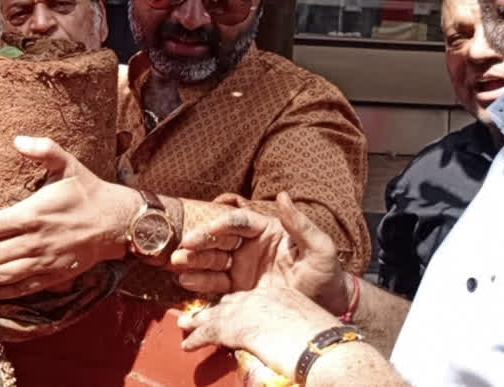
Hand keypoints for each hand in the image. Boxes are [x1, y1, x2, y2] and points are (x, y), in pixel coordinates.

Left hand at [0, 136, 136, 298]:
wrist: (118, 222)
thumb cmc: (88, 191)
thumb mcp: (68, 164)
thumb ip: (43, 149)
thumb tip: (17, 138)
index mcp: (31, 215)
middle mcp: (33, 242)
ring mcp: (43, 262)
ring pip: (1, 276)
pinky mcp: (53, 275)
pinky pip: (22, 287)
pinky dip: (0, 290)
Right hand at [171, 192, 348, 313]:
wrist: (326, 308)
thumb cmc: (326, 275)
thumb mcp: (319, 248)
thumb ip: (300, 224)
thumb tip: (284, 195)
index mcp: (267, 231)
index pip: (240, 222)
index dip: (224, 224)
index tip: (211, 228)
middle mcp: (250, 247)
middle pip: (220, 239)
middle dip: (201, 242)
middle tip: (184, 245)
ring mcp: (242, 268)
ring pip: (213, 260)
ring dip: (194, 260)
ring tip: (177, 262)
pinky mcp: (237, 289)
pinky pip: (215, 283)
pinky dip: (200, 282)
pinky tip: (185, 280)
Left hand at [178, 286, 341, 379]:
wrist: (328, 350)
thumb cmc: (327, 346)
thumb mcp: (309, 327)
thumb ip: (291, 327)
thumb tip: (286, 344)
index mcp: (281, 293)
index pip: (250, 297)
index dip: (236, 304)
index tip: (227, 310)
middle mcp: (263, 295)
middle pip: (231, 300)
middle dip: (213, 308)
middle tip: (197, 315)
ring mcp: (249, 307)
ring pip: (216, 312)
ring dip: (197, 320)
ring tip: (184, 324)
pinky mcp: (238, 325)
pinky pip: (209, 330)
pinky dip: (196, 337)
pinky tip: (188, 345)